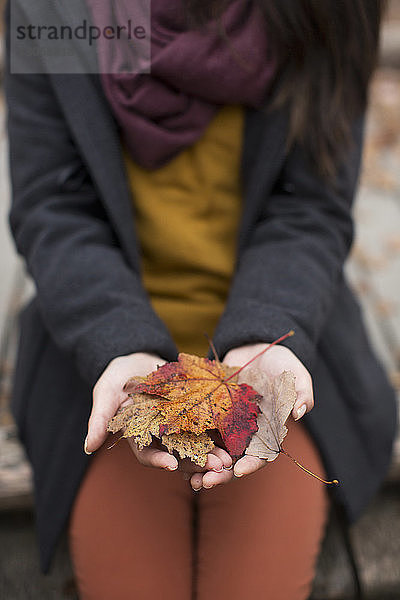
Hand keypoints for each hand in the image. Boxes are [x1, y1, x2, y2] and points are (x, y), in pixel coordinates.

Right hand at [84, 352, 229, 473]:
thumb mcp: (106, 392)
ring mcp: (176, 424)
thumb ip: (99, 418)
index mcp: (137, 435)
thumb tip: (88, 447)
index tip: (171, 466)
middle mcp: (159, 435)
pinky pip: (206, 424)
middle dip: (195, 462)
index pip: (146, 454)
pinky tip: (232, 437)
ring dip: (211, 453)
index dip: (158, 461)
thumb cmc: (116, 376)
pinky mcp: (191, 411)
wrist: (137, 356)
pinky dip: (217, 432)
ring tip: (227, 459)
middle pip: (177, 454)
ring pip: (195, 443)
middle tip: (214, 468)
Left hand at [189, 342, 312, 490]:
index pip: (261, 454)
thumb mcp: (296, 376)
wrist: (257, 346)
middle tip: (204, 483)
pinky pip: (200, 430)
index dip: (251, 464)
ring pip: (214, 451)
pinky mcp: (213, 411)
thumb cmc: (283, 363)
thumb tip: (299, 412)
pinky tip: (176, 452)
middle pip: (234, 460)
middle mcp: (248, 431)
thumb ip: (301, 393)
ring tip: (189, 478)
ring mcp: (228, 423)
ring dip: (202, 465)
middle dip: (220, 473)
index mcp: (269, 430)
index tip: (238, 471)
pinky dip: (190, 443)